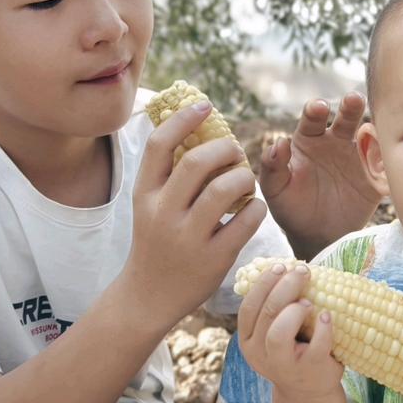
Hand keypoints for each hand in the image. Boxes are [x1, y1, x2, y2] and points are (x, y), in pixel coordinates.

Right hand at [122, 100, 267, 332]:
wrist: (149, 295)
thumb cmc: (156, 240)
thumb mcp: (150, 205)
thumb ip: (169, 173)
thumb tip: (198, 127)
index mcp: (145, 195)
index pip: (160, 145)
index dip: (184, 119)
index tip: (206, 106)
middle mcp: (163, 214)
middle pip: (197, 162)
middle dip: (224, 149)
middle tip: (235, 151)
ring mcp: (187, 238)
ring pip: (224, 190)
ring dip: (243, 177)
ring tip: (245, 182)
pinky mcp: (213, 259)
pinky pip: (246, 221)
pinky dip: (257, 208)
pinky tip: (255, 208)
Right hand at [237, 261, 342, 401]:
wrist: (309, 393)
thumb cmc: (293, 350)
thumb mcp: (274, 332)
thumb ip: (273, 308)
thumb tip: (286, 266)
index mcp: (248, 339)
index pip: (249, 306)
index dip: (264, 283)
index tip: (281, 266)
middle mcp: (259, 353)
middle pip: (267, 312)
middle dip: (285, 286)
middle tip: (302, 272)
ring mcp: (283, 365)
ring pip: (279, 332)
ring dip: (294, 310)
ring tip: (309, 302)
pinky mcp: (309, 370)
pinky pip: (315, 346)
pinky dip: (322, 328)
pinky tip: (328, 316)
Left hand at [260, 93, 381, 258]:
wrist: (316, 237)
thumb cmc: (291, 208)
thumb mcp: (275, 189)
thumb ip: (273, 166)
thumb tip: (278, 142)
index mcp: (309, 140)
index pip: (312, 119)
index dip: (315, 110)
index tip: (319, 107)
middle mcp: (335, 142)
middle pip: (345, 118)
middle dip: (350, 107)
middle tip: (353, 99)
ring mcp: (358, 157)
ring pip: (369, 136)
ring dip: (373, 129)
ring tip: (374, 129)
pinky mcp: (376, 177)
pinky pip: (385, 164)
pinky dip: (389, 159)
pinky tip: (388, 159)